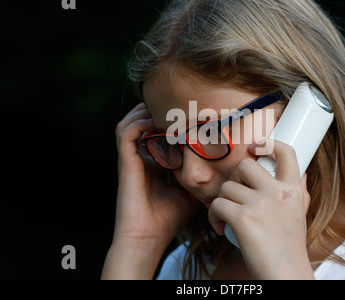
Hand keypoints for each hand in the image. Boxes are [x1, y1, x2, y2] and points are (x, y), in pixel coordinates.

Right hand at [111, 103, 197, 255]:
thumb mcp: (190, 194)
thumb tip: (219, 172)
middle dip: (155, 111)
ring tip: (163, 110)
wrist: (148, 239)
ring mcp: (131, 160)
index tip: (187, 114)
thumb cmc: (168, 220)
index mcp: (152, 164)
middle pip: (140, 123)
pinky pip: (125, 133)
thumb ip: (198, 180)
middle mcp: (140, 159)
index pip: (155, 133)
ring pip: (129, 123)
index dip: (168, 122)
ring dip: (144, 113)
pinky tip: (155, 123)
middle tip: (175, 106)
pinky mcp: (125, 163)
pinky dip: (138, 123)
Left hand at [208, 139, 312, 278]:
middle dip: (234, 178)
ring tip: (226, 217)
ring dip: (221, 201)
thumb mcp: (300, 214)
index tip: (257, 146)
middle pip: (245, 165)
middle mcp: (277, 193)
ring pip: (227, 187)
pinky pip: (216, 204)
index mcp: (293, 190)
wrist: (285, 273)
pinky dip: (213, 216)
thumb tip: (302, 174)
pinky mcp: (242, 218)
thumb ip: (299, 192)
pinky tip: (220, 226)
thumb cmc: (289, 247)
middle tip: (235, 194)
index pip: (286, 153)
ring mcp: (259, 204)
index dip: (269, 144)